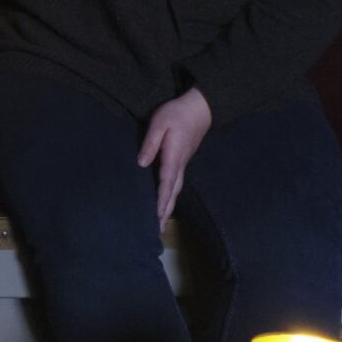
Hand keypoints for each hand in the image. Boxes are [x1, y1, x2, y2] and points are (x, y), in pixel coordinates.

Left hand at [137, 86, 212, 221]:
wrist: (200, 110)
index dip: (161, 201)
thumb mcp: (159, 123)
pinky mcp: (182, 161)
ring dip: (168, 207)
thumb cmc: (177, 114)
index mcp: (173, 157)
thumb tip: (141, 163)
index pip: (166, 183)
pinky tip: (166, 201)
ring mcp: (183, 164)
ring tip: (160, 222)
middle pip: (172, 193)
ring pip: (175, 191)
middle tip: (157, 230)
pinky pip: (176, 184)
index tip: (156, 217)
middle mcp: (180, 165)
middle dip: (165, 212)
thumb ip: (151, 143)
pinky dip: (171, 197)